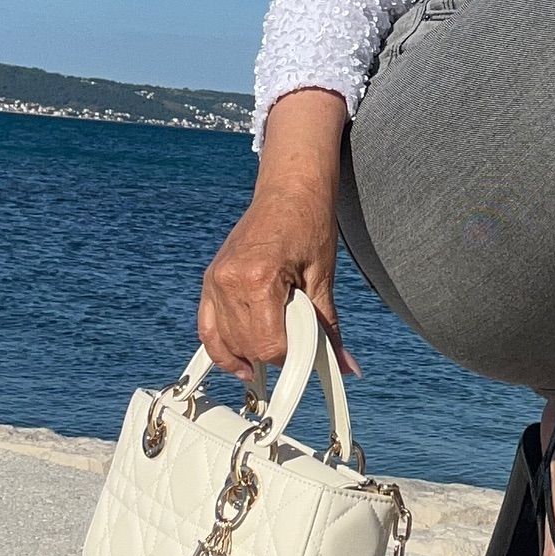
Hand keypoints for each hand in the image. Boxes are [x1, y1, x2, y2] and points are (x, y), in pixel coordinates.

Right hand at [199, 183, 360, 384]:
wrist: (290, 189)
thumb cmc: (309, 224)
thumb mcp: (322, 278)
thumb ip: (328, 327)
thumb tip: (346, 365)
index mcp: (258, 279)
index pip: (268, 344)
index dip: (291, 357)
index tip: (308, 355)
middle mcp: (229, 281)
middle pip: (246, 346)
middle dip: (273, 355)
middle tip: (297, 350)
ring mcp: (215, 280)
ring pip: (225, 341)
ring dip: (249, 354)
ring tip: (273, 356)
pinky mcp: (210, 279)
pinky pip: (208, 327)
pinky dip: (221, 348)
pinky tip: (238, 363)